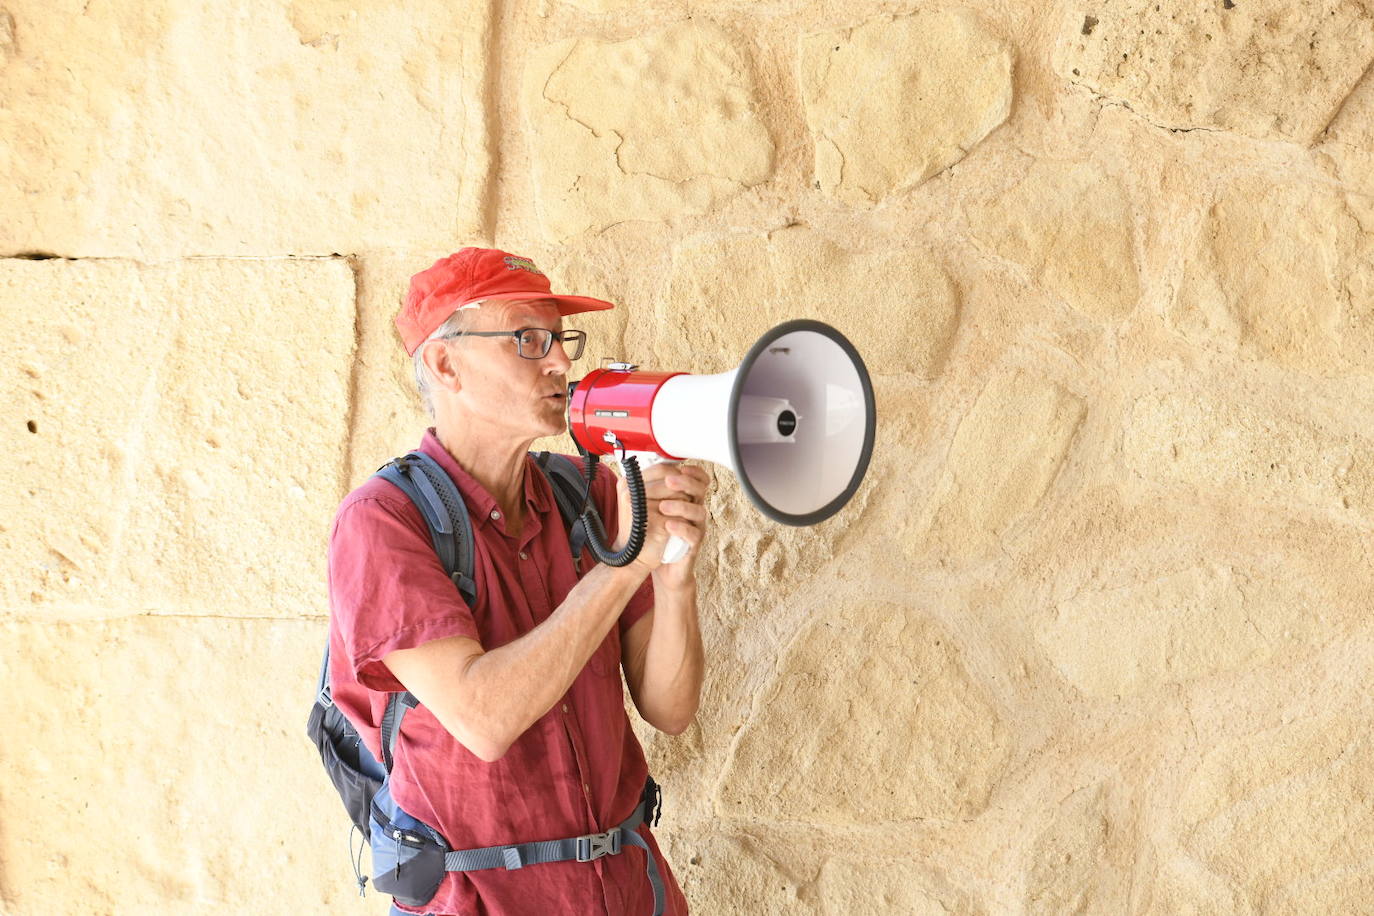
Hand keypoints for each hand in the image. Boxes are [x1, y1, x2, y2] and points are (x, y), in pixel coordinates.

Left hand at [614, 461, 711, 585]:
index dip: (692, 472)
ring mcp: (695, 527)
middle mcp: (694, 510)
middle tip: (669, 481)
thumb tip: (636, 473)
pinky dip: (681, 528)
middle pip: (700, 491)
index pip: (697, 479)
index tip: (679, 467)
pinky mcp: (692, 545)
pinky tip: (668, 525)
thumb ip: (648, 492)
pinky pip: (693, 534)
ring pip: (699, 512)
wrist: (648, 562)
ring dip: (680, 506)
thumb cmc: (649, 532)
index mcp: (685, 498)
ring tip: (662, 507)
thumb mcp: (648, 509)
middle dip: (686, 483)